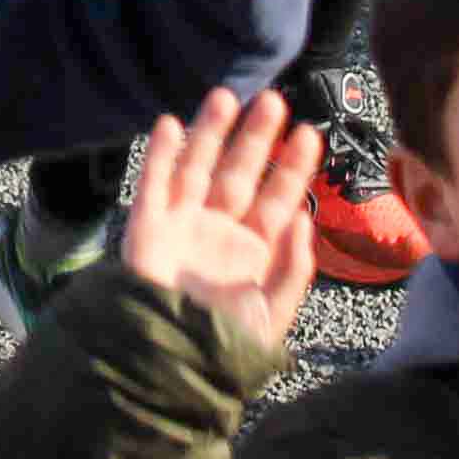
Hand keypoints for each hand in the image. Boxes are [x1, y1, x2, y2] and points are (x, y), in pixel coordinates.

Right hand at [111, 93, 325, 360]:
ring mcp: (184, 224)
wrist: (170, 362)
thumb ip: (292, 268)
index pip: (278, 198)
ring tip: (225, 97)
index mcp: (255, 249)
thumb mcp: (273, 312)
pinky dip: (161, 153)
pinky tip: (171, 124)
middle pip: (241, 173)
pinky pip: (155, 182)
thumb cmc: (225, 343)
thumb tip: (302, 216)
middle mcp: (220, 229)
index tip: (309, 133)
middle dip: (257, 138)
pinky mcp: (148, 226)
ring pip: (200, 167)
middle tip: (274, 101)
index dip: (292, 166)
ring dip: (210, 133)